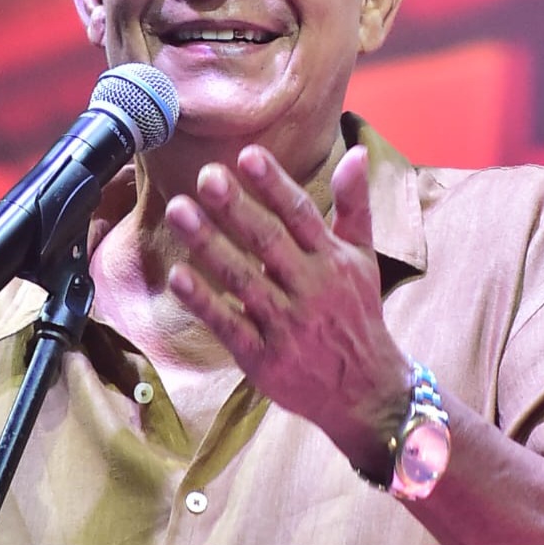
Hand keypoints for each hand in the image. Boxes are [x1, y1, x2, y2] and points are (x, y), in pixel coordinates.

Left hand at [165, 143, 408, 471]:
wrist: (366, 392)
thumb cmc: (358, 314)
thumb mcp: (364, 258)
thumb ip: (354, 205)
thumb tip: (356, 152)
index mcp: (333, 260)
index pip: (301, 215)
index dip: (274, 184)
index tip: (247, 155)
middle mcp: (311, 289)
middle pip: (268, 242)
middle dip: (236, 208)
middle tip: (206, 176)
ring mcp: (286, 325)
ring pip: (243, 280)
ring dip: (209, 244)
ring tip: (178, 211)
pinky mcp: (263, 358)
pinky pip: (229, 325)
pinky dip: (203, 301)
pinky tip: (177, 275)